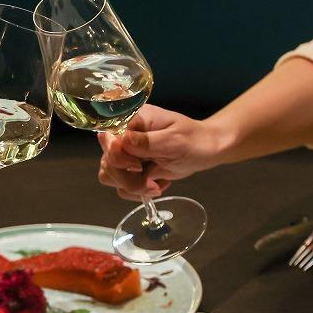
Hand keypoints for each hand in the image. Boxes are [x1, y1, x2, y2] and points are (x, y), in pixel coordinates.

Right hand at [97, 105, 227, 200]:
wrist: (205, 149)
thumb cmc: (194, 139)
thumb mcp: (174, 140)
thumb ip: (147, 141)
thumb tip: (122, 140)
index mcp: (133, 120)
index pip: (108, 138)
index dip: (118, 157)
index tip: (138, 166)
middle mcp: (125, 135)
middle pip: (107, 161)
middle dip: (127, 178)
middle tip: (151, 184)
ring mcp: (126, 153)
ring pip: (109, 175)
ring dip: (131, 186)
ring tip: (154, 186)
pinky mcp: (130, 169)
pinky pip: (120, 186)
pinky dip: (136, 192)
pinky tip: (155, 185)